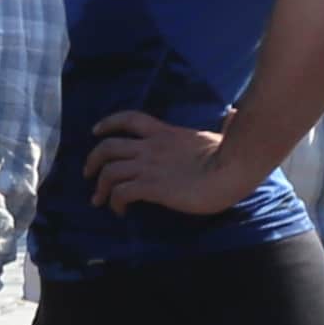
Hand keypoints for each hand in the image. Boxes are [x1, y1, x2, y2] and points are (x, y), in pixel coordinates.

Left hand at [84, 111, 253, 216]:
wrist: (234, 169)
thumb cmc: (233, 155)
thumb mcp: (221, 135)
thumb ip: (223, 126)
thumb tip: (234, 113)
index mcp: (166, 133)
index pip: (130, 119)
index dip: (108, 123)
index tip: (96, 131)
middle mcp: (151, 148)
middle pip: (107, 147)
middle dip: (92, 160)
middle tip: (88, 174)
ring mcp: (149, 167)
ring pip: (109, 172)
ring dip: (100, 186)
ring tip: (98, 200)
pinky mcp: (151, 187)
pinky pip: (121, 193)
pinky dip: (115, 202)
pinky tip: (120, 210)